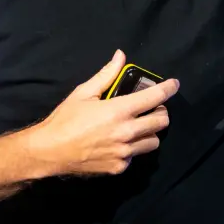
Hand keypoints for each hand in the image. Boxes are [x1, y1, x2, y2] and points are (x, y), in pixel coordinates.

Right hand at [26, 50, 179, 175]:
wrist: (49, 152)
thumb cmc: (65, 119)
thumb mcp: (84, 92)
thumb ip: (106, 75)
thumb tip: (121, 55)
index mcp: (119, 110)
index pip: (155, 97)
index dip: (169, 89)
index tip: (174, 85)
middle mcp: (126, 132)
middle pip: (162, 122)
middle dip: (161, 112)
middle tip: (151, 108)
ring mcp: (124, 152)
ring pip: (153, 142)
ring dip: (149, 132)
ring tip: (137, 127)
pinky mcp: (119, 167)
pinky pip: (135, 156)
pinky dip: (132, 148)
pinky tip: (119, 143)